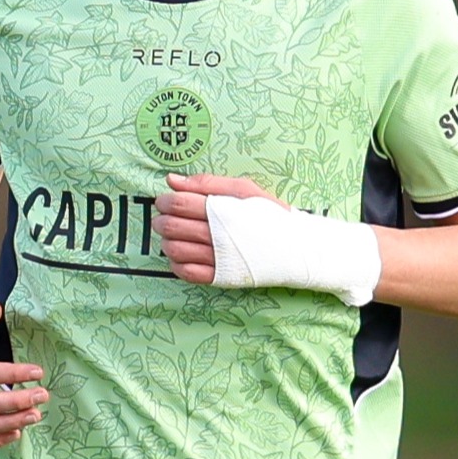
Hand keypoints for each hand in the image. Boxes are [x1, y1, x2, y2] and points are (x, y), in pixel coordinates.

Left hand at [153, 173, 286, 283]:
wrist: (296, 248)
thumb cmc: (270, 215)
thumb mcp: (245, 189)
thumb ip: (208, 182)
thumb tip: (172, 180)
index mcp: (223, 210)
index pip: (179, 204)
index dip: (165, 201)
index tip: (164, 200)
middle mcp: (218, 235)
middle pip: (172, 226)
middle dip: (161, 220)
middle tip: (164, 217)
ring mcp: (218, 259)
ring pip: (175, 250)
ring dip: (165, 241)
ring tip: (171, 236)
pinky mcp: (220, 277)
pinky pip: (186, 273)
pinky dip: (176, 263)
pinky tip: (181, 255)